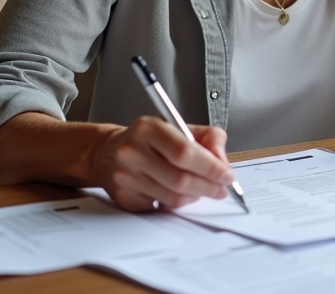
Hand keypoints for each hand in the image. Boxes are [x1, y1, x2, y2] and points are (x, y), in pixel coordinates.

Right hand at [94, 117, 233, 211]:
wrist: (107, 153)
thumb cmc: (149, 140)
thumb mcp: (179, 126)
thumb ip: (208, 137)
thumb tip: (222, 162)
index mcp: (148, 128)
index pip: (184, 151)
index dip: (210, 166)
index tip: (227, 175)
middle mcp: (133, 152)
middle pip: (180, 178)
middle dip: (208, 186)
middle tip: (222, 189)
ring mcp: (126, 177)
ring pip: (173, 197)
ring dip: (195, 196)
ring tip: (203, 189)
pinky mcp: (124, 198)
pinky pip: (161, 207)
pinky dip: (177, 203)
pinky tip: (179, 193)